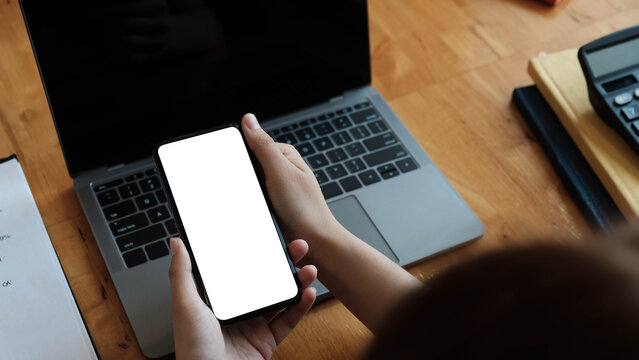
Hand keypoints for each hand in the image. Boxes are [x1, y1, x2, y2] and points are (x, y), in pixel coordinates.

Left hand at [169, 237, 316, 359]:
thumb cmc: (193, 350)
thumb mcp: (185, 306)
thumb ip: (182, 274)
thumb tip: (176, 243)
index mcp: (216, 300)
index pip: (238, 269)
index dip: (254, 252)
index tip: (267, 236)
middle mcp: (236, 311)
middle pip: (264, 281)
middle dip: (282, 263)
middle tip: (296, 247)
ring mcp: (253, 326)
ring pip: (280, 298)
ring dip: (296, 281)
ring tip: (308, 269)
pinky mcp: (266, 342)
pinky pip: (287, 321)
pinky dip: (300, 307)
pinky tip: (308, 293)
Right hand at [241, 113, 343, 248]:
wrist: (315, 241)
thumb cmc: (305, 208)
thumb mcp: (281, 172)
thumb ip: (263, 146)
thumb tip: (249, 119)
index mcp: (284, 154)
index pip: (251, 145)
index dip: (240, 156)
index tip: (241, 172)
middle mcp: (279, 169)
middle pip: (247, 166)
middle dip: (243, 178)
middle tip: (254, 193)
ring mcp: (274, 187)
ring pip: (247, 184)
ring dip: (246, 194)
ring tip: (257, 205)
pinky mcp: (270, 204)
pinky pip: (251, 200)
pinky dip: (249, 205)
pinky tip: (253, 211)